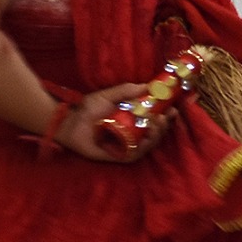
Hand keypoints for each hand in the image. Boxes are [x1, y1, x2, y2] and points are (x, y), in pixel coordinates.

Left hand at [54, 83, 175, 163]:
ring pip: (148, 145)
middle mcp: (131, 134)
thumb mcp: (109, 95)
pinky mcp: (116, 156)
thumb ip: (127, 90)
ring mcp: (124, 146)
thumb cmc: (87, 109)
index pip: (154, 119)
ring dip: (156, 134)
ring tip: (156, 123)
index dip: (165, 115)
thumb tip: (148, 85)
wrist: (68, 121)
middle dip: (164, 125)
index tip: (173, 107)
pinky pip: (134, 155)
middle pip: (155, 133)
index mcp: (131, 120)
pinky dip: (142, 147)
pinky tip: (145, 138)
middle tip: (166, 115)